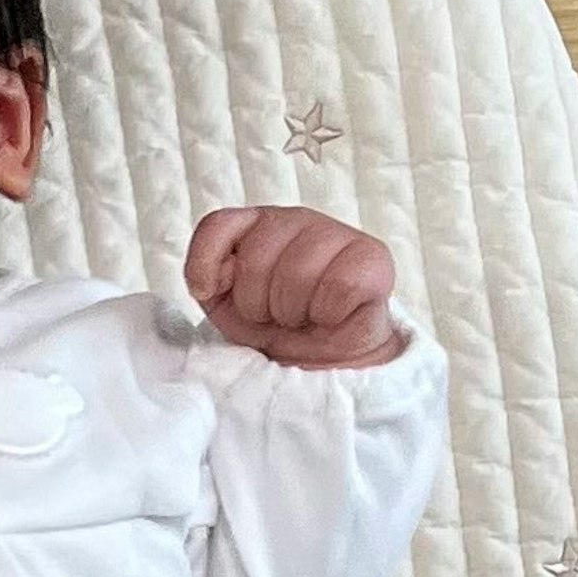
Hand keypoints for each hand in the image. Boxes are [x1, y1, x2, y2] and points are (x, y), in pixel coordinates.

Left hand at [185, 205, 404, 366]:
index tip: (211, 292)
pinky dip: (328, 313)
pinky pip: (338, 287)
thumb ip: (209, 280)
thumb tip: (211, 278)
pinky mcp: (372, 255)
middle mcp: (294, 220)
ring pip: (296, 275)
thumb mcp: (225, 305)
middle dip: (256, 304)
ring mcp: (335, 232)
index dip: (205, 263)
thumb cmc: (273, 324)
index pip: (217, 224)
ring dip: (292, 311)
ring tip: (302, 315)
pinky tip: (332, 314)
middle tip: (274, 314)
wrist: (324, 356)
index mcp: (256, 225)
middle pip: (254, 261)